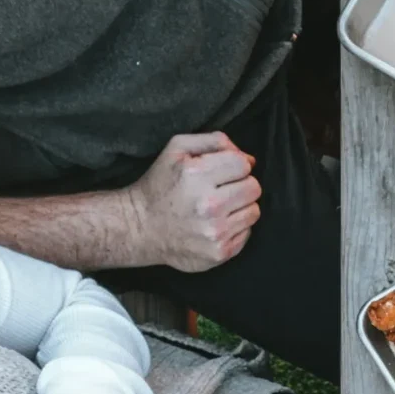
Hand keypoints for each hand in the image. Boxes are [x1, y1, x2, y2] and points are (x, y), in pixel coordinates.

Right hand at [127, 133, 260, 272]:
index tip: (223, 172)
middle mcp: (208, 205)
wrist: (140, 228)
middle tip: (223, 190)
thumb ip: (214, 142)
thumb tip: (249, 159)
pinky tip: (216, 224)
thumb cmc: (160, 185)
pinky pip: (247, 233)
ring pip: (254, 211)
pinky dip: (236, 227)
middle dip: (241, 185)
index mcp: (196, 174)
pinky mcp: (219, 252)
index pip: (243, 164)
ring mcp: (215, 232)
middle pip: (254, 188)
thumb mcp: (177, 149)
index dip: (235, 165)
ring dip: (240, 207)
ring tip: (219, 207)